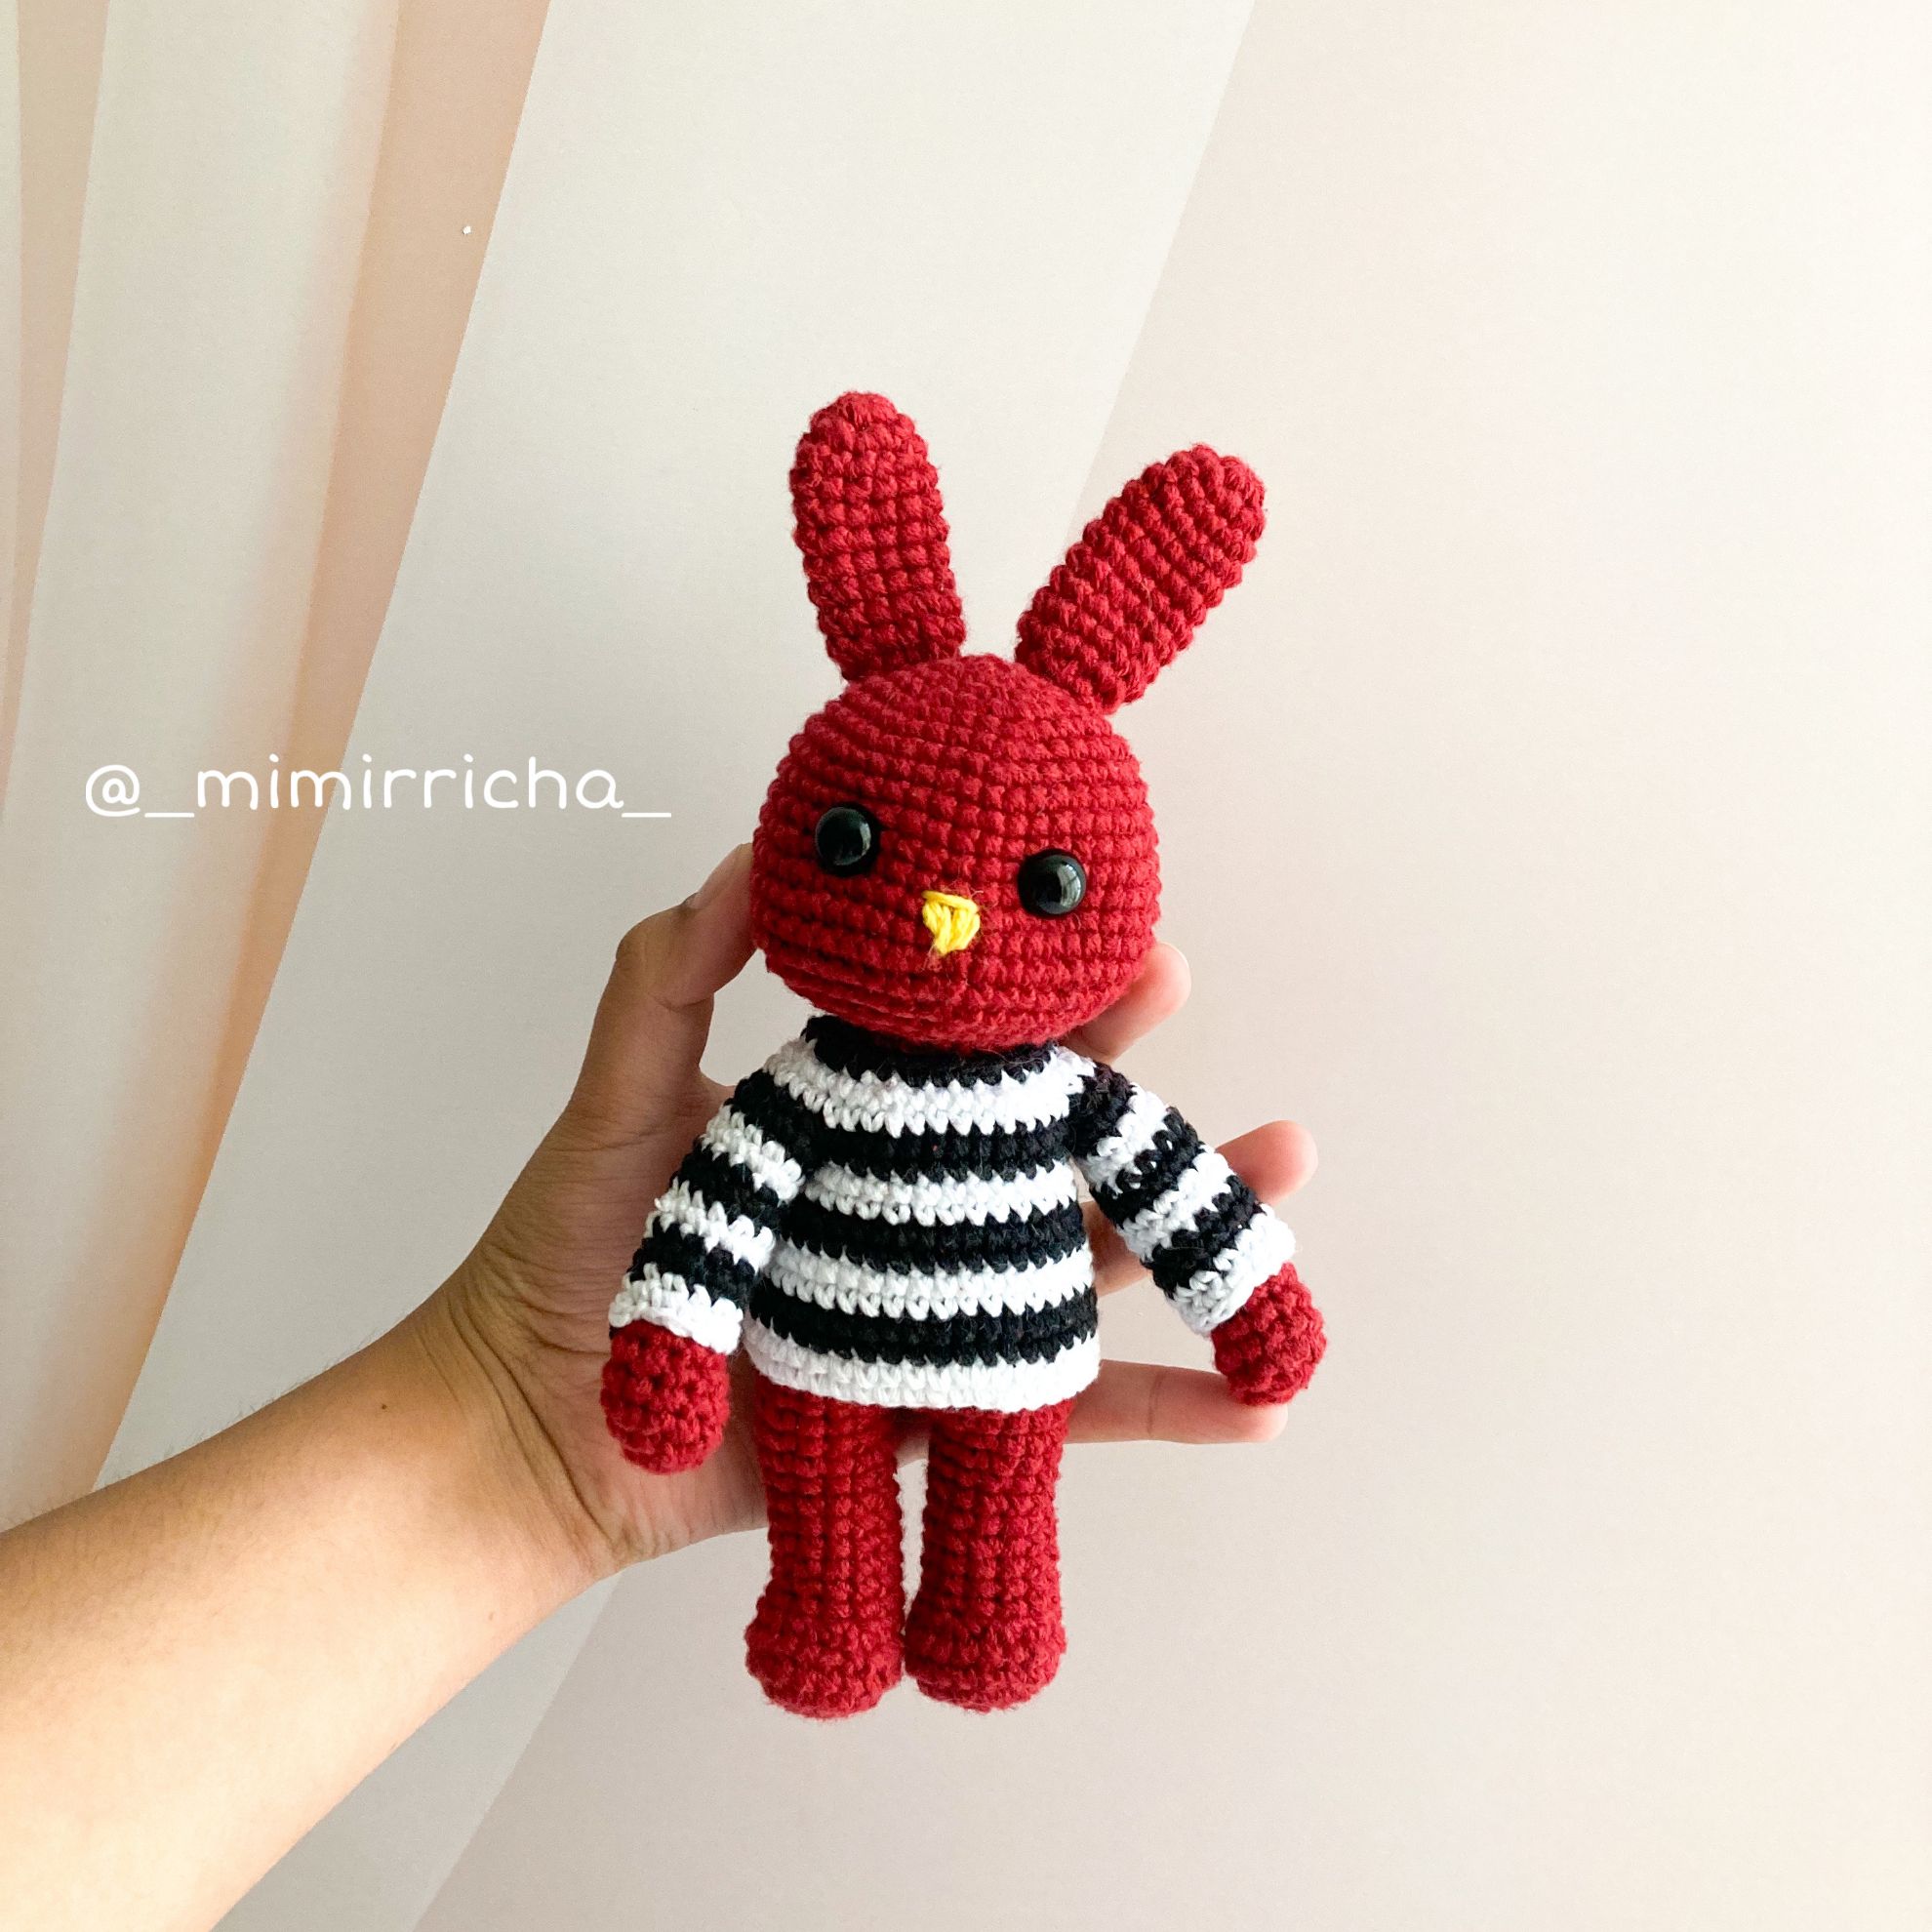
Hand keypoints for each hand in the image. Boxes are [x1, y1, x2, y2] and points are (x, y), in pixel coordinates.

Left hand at [416, 845, 1318, 1577]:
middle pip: (1051, 1146)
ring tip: (1287, 1170)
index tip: (1138, 945)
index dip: (1062, 1006)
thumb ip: (675, 976)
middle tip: (1225, 1046)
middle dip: (1143, 1093)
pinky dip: (1163, 1416)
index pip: (980, 1053)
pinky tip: (1255, 1412)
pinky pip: (1064, 1417)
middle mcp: (910, 1213)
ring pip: (1087, 1267)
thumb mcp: (620, 1097)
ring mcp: (931, 1313)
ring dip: (1192, 1232)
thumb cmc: (565, 1258)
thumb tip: (760, 853)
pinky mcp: (938, 1415)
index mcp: (858, 1130)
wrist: (534, 1432)